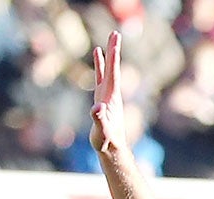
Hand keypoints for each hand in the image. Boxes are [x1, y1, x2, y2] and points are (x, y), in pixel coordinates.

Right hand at [90, 33, 129, 158]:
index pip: (113, 73)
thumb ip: (99, 120)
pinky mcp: (102, 98)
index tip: (115, 41)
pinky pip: (101, 76)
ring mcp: (107, 95)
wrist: (112, 150)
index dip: (113, 56)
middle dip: (114, 50)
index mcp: (111, 97)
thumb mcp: (101, 132)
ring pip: (108, 70)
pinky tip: (98, 55)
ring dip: (108, 55)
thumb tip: (97, 108)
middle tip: (116, 33)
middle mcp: (112, 93)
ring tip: (109, 40)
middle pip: (113, 68)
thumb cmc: (106, 142)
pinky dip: (100, 65)